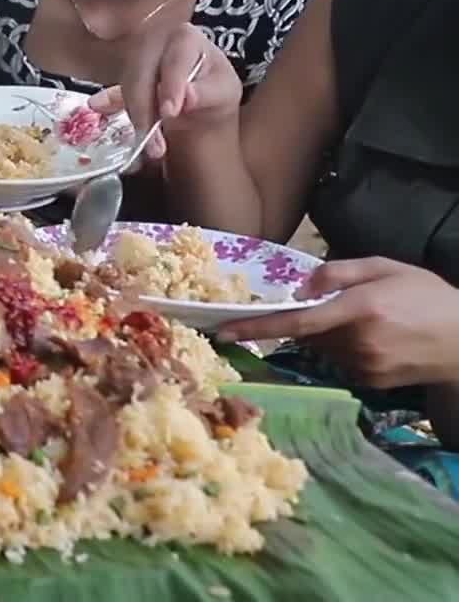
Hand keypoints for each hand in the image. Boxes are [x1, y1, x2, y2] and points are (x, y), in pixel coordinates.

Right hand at [88, 23, 238, 160]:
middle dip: (146, 108)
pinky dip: (113, 107)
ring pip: (127, 85)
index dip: (171, 86)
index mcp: (185, 37)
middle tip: (155, 142)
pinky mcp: (124, 74)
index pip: (175, 60)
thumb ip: (208, 93)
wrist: (201, 94)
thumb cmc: (214, 88)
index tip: (170, 112)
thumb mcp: (224, 92)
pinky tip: (105, 112)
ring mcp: (136, 55)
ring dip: (136, 117)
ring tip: (152, 146)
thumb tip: (188, 96)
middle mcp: (155, 40)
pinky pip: (114, 91)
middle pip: (142, 72)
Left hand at [218, 258, 458, 388]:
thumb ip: (337, 272)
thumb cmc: (426, 294)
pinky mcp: (369, 382)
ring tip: (371, 322)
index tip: (223, 331)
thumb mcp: (384, 267)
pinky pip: (340, 362)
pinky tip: (377, 339)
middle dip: (311, 319)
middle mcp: (357, 342)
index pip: (296, 322)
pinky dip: (346, 349)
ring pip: (322, 348)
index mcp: (359, 309)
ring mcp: (363, 367)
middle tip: (346, 307)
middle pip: (307, 333)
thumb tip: (300, 290)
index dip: (256, 327)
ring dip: (330, 334)